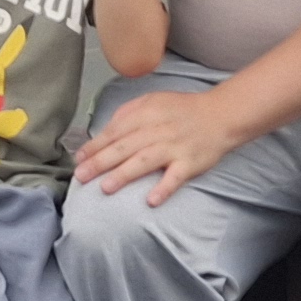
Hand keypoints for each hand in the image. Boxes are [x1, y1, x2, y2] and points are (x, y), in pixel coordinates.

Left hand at [74, 85, 243, 207]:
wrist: (222, 114)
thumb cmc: (183, 110)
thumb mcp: (153, 100)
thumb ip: (129, 112)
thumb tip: (105, 130)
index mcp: (146, 114)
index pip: (115, 131)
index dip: (95, 145)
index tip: (79, 159)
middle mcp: (158, 130)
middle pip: (125, 147)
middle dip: (100, 162)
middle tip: (81, 176)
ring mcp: (175, 147)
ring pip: (145, 161)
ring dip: (124, 174)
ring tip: (105, 188)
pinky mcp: (191, 162)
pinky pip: (176, 176)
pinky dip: (164, 188)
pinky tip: (151, 200)